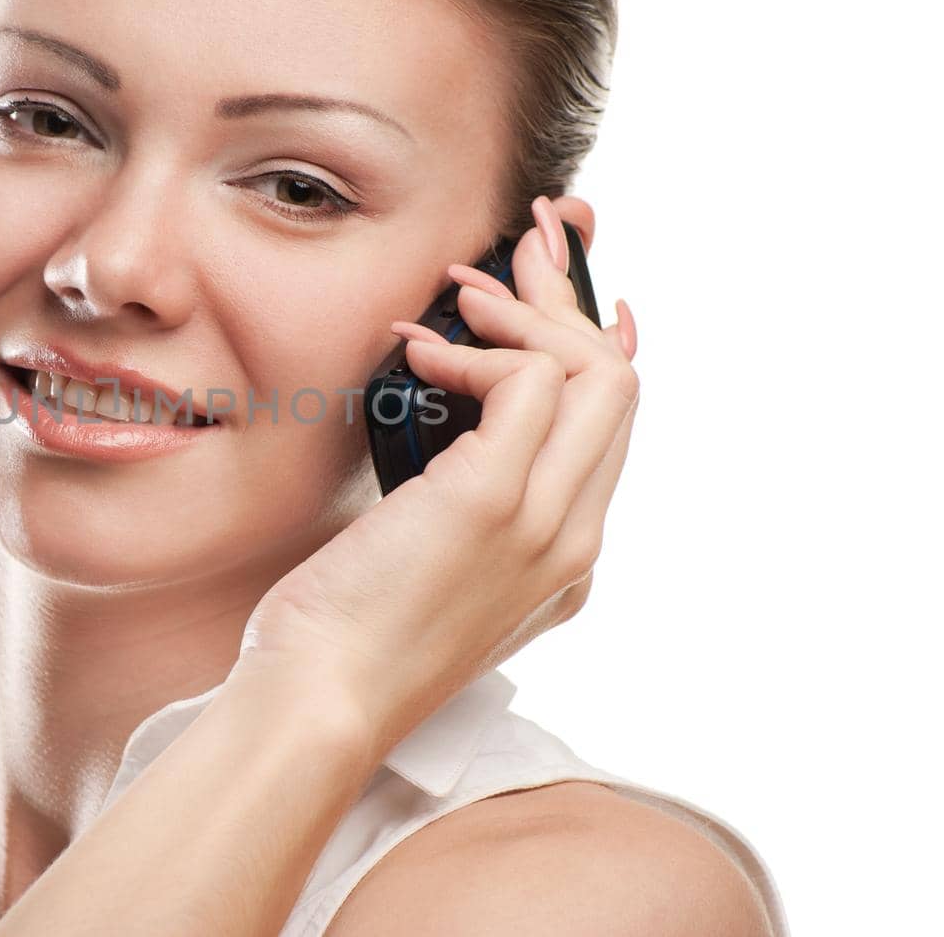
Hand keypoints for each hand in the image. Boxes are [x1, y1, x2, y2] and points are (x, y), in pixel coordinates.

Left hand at [236, 194, 640, 754]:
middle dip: (571, 301)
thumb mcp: (422, 559)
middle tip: (521, 244)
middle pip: (621, 385)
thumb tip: (450, 413)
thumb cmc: (348, 630)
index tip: (567, 290)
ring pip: (597, 373)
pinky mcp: (493, 501)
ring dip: (527, 313)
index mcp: (563, 559)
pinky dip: (475, 350)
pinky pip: (526, 382)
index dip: (599, 345)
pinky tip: (419, 352)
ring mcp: (542, 523)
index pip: (614, 427)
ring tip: (460, 295)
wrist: (322, 698)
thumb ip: (460, 498)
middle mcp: (573, 540)